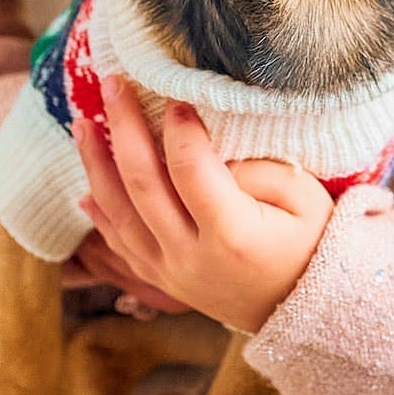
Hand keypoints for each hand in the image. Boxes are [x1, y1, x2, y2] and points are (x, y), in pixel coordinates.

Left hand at [72, 73, 335, 335]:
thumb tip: (206, 148)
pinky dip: (100, 213)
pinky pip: (120, 246)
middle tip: (113, 83)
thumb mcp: (304, 200)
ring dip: (96, 166)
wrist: (306, 311)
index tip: (176, 92)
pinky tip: (85, 187)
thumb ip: (256, 170)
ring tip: (82, 123)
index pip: (190, 170)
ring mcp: (171, 274)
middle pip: (143, 185)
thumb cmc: (312, 243)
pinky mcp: (162, 281)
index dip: (180, 127)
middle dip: (123, 127)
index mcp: (233, 236)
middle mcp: (192, 258)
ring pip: (119, 215)